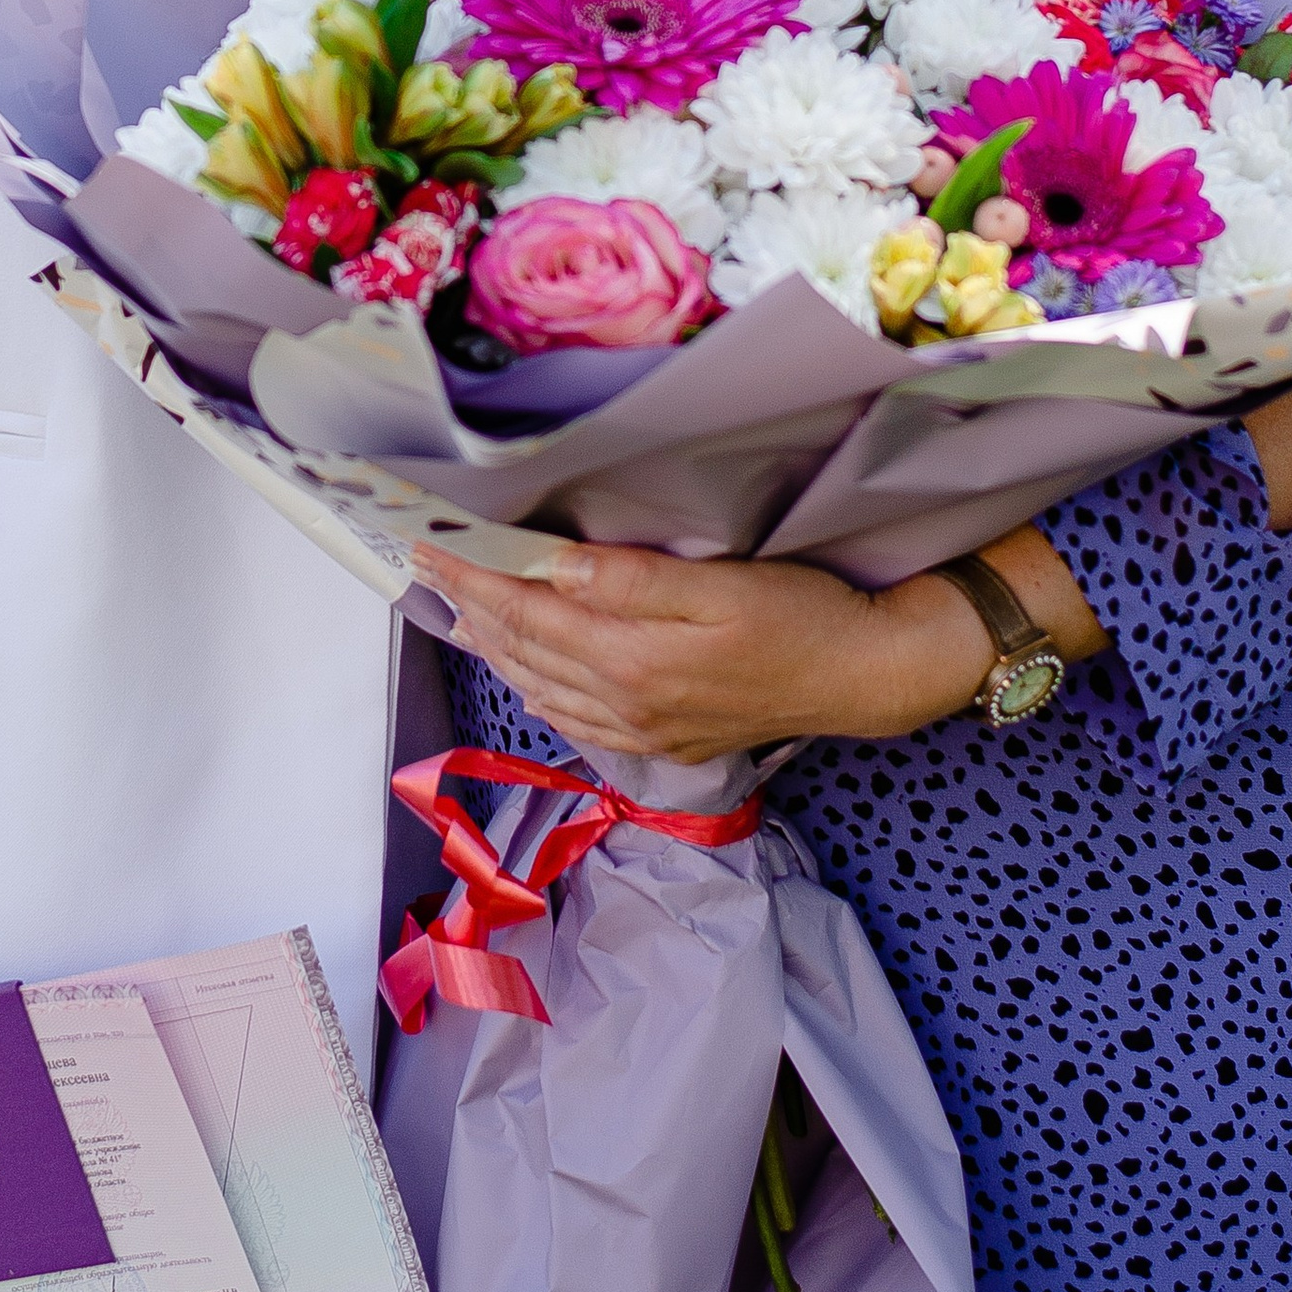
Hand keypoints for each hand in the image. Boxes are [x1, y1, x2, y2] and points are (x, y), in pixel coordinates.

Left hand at [405, 522, 1099, 764]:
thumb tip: (554, 565)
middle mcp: (625, 704)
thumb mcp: (721, 585)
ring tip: (462, 614)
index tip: (427, 547)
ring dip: (497, 650)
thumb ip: (631, 580)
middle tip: (428, 571)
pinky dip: (539, 692)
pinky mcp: (665, 744)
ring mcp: (643, 731)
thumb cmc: (802, 616)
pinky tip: (530, 677)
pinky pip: (578, 722)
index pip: (526, 613)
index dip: (472, 579)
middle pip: (524, 652)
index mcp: (631, 660)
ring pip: (543, 688)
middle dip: (471, 611)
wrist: (865, 677)